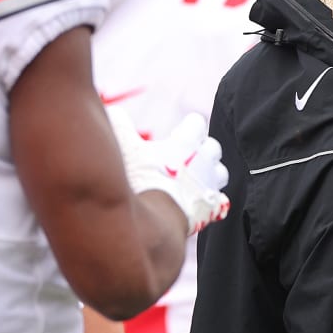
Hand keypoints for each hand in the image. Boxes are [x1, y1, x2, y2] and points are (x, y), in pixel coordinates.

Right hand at [106, 105, 229, 233]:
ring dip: (209, 173)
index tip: (175, 134)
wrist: (151, 222)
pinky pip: (220, 202)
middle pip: (212, 147)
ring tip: (191, 178)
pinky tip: (198, 203)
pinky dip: (211, 201)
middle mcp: (205, 162)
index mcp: (187, 143)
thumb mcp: (125, 147)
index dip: (187, 127)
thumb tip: (112, 111)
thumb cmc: (139, 182)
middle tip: (183, 156)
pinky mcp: (211, 209)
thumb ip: (119, 126)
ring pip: (220, 173)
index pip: (197, 123)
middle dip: (201, 148)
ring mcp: (210, 187)